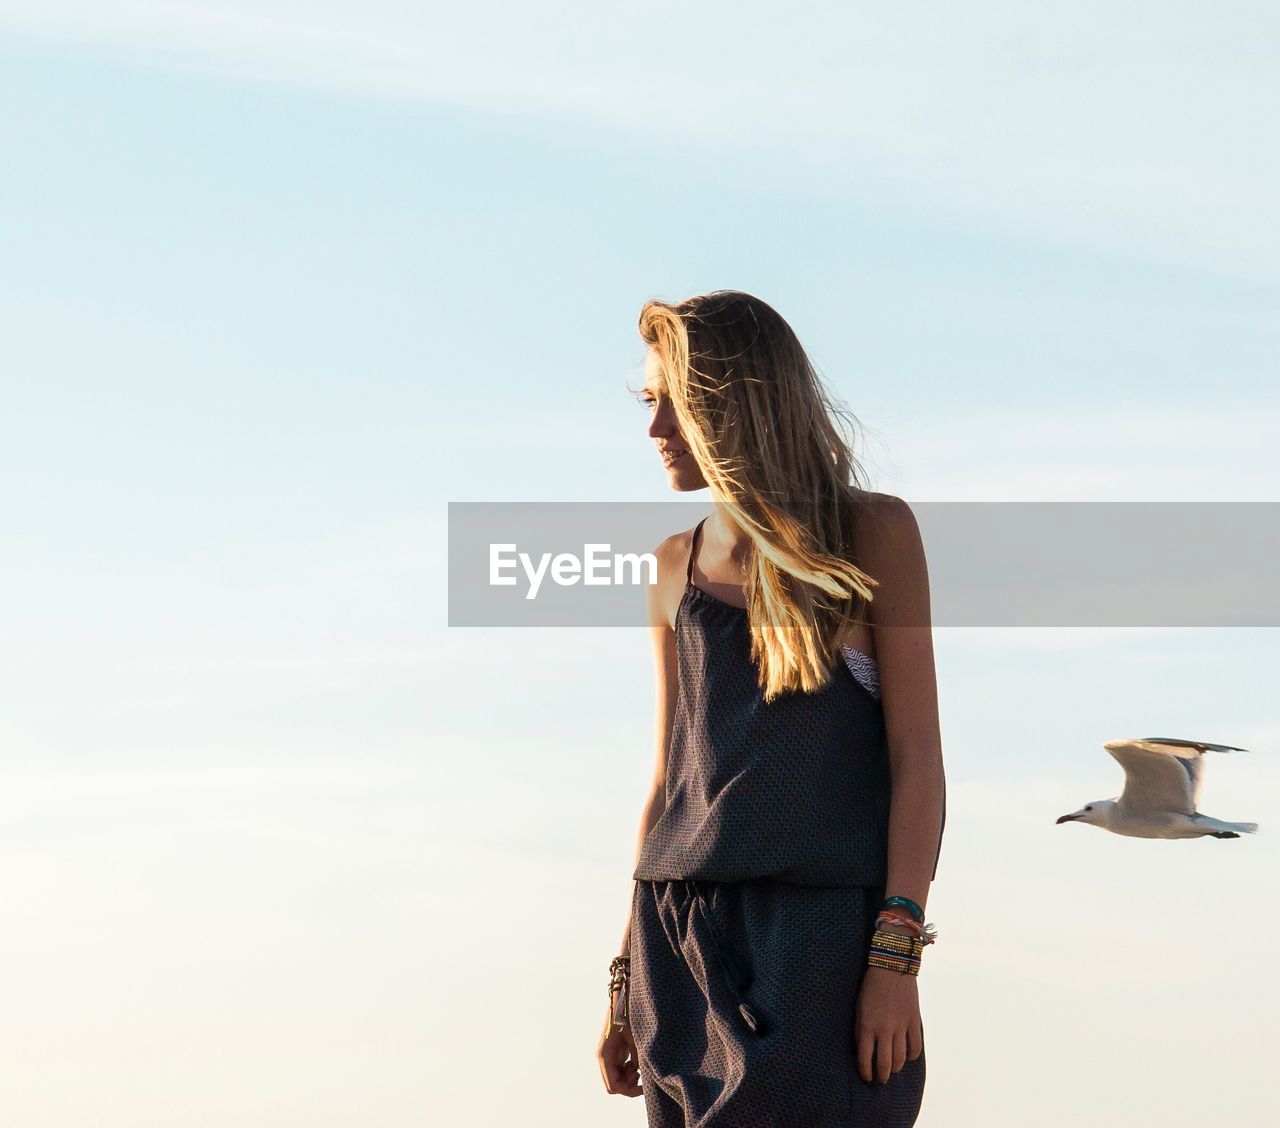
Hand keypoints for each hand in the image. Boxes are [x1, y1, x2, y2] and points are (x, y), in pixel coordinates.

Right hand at [597, 1007, 642, 1096]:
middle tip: (640, 1074)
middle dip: (628, 1086)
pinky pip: (619, 1071)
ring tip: (637, 1066)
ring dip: (628, 1078)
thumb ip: (637, 1058)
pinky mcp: (613, 1053)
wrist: (620, 1000)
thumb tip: (642, 1073)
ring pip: (616, 1079)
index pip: (614, 1086)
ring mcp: (607, 1057)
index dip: (629, 1091)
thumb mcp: (634, 1038)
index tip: (644, 1087)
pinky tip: (634, 1061)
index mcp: (605, 1056)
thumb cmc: (626, 1017)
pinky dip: (628, 1071)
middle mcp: (603, 1059)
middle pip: (613, 1086)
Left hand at [854, 966, 922, 1083]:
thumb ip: (861, 1029)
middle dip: (882, 1076)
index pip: (865, 1058)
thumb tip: (863, 1049)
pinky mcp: (914, 1022)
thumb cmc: (870, 986)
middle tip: (880, 1080)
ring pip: (900, 1059)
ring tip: (893, 1070)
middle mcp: (884, 1030)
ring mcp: (901, 1027)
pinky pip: (915, 1047)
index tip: (866, 1077)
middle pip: (884, 1063)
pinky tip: (907, 1057)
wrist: (892, 967)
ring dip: (896, 1068)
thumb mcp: (859, 1008)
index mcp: (867, 1026)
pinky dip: (912, 1056)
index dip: (866, 1072)